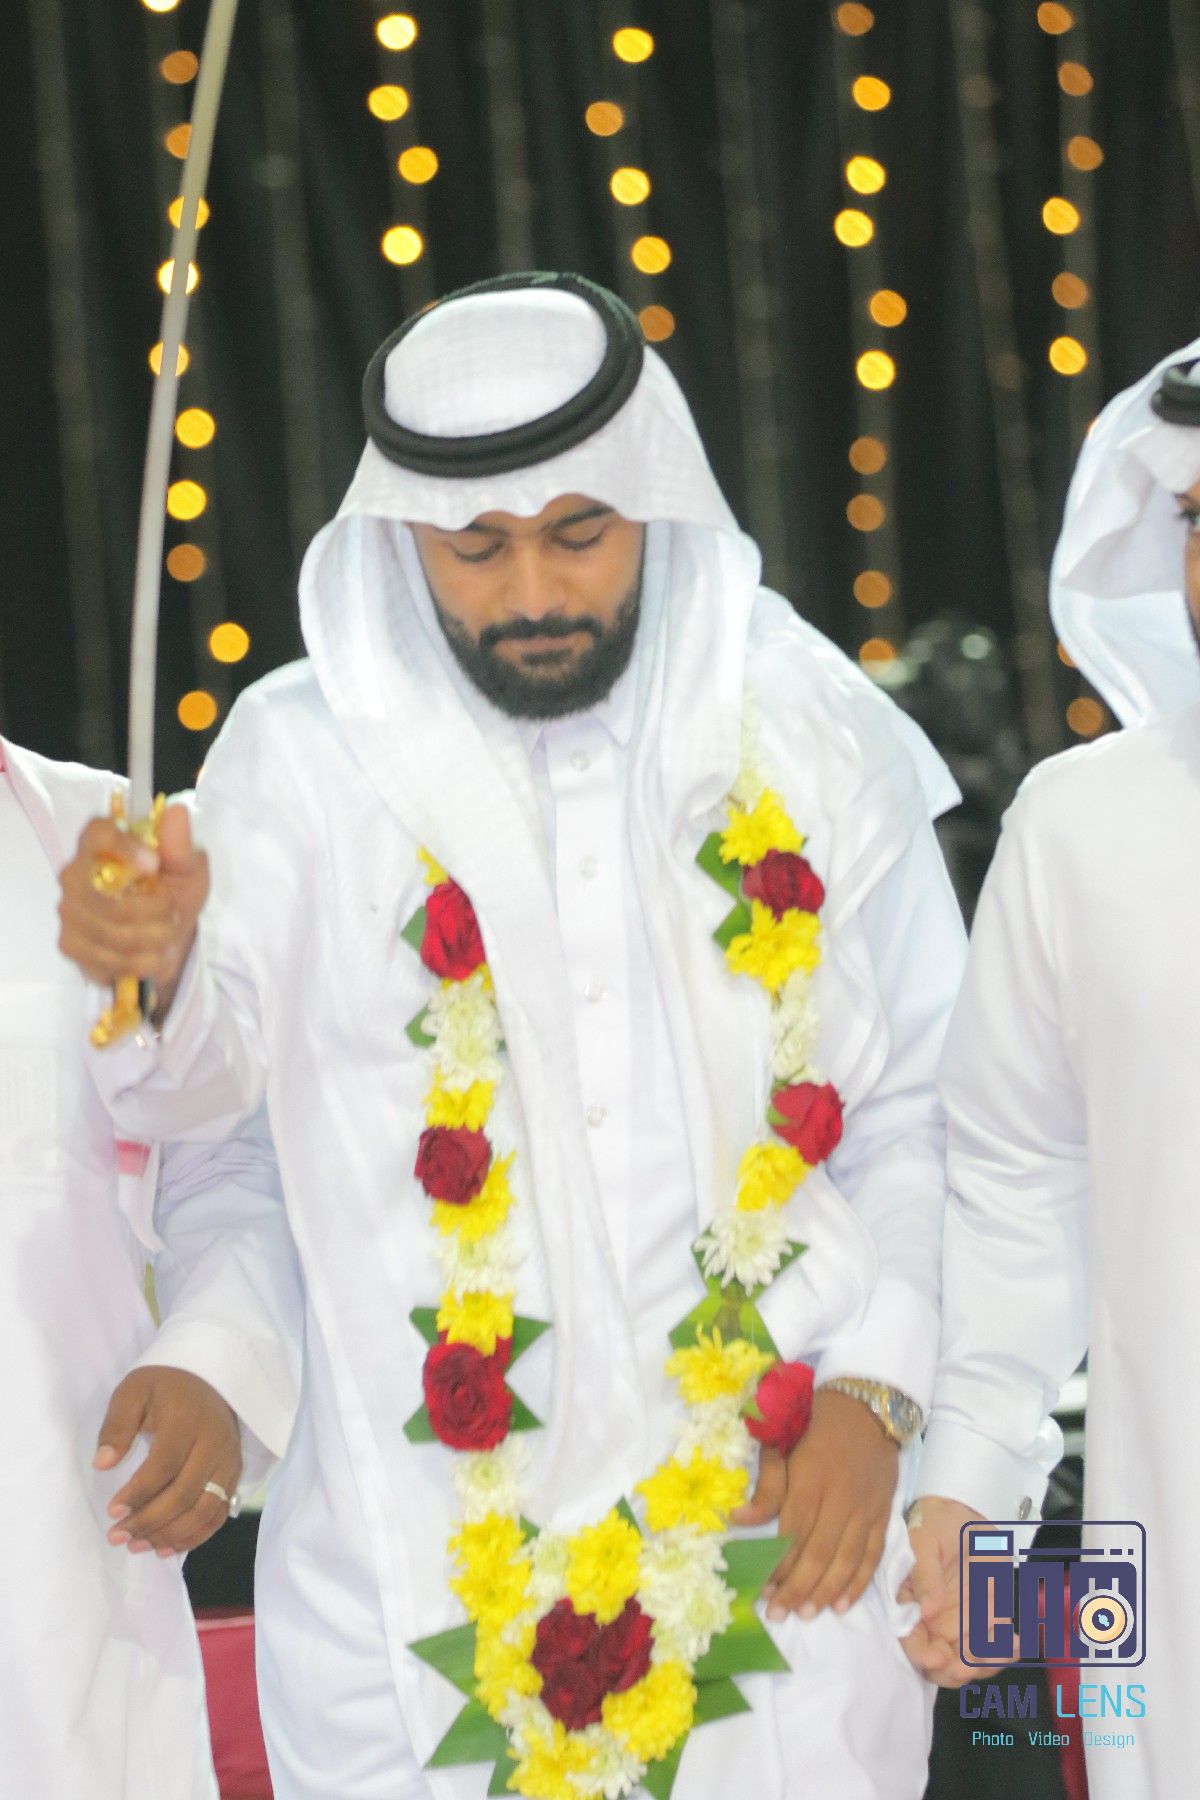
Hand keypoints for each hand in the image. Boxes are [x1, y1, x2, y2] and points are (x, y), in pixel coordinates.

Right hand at [58, 804, 208, 1019]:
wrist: (165, 942)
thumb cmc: (171, 896)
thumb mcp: (187, 872)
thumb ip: (181, 848)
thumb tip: (176, 813)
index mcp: (102, 845)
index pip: (96, 833)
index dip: (124, 847)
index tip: (154, 864)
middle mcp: (76, 874)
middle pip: (107, 894)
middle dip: (155, 908)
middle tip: (174, 911)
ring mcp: (69, 910)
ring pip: (114, 930)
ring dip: (156, 936)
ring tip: (168, 933)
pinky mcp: (70, 944)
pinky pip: (110, 958)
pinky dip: (143, 960)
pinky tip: (153, 954)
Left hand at [95, 1366, 240, 1556]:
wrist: (208, 1377)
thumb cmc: (163, 1387)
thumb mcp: (133, 1392)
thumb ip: (117, 1425)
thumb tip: (102, 1463)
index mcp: (188, 1420)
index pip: (165, 1465)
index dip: (138, 1493)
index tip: (112, 1511)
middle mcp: (214, 1443)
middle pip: (185, 1493)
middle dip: (149, 1522)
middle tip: (117, 1537)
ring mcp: (228, 1460)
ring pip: (205, 1509)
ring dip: (171, 1535)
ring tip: (137, 1546)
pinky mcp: (234, 1474)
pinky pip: (219, 1513)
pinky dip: (195, 1536)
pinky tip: (167, 1548)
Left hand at [731, 1387, 899, 1619]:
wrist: (868, 1406)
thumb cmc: (815, 1422)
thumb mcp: (782, 1443)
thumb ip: (765, 1486)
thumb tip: (736, 1520)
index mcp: (811, 1478)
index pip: (792, 1532)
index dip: (777, 1565)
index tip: (761, 1591)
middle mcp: (840, 1498)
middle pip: (818, 1553)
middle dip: (797, 1589)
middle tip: (779, 1614)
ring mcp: (865, 1508)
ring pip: (846, 1560)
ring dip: (825, 1592)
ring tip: (806, 1615)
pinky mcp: (883, 1514)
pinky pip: (872, 1555)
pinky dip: (858, 1582)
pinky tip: (841, 1603)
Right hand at [900, 1495, 1001, 1685]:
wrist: (964, 1511)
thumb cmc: (935, 1522)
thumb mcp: (924, 1541)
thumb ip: (925, 1576)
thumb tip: (926, 1612)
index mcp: (906, 1605)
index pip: (909, 1640)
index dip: (921, 1654)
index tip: (939, 1657)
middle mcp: (929, 1623)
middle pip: (936, 1664)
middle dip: (953, 1671)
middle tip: (969, 1665)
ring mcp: (956, 1626)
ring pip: (967, 1663)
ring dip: (983, 1665)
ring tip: (1001, 1649)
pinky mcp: (983, 1622)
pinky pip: (993, 1647)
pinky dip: (1006, 1652)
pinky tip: (1017, 1642)